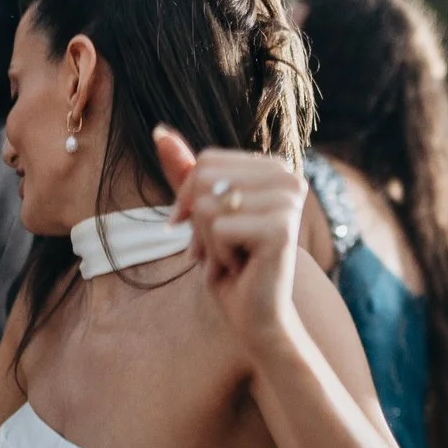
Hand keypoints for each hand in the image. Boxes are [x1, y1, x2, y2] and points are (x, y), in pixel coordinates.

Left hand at [155, 127, 306, 355]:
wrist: (255, 315)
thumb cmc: (230, 263)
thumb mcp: (202, 213)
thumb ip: (187, 173)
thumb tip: (159, 132)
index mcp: (274, 167)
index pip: (206, 160)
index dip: (190, 197)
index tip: (203, 229)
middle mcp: (288, 176)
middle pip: (204, 177)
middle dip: (198, 220)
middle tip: (220, 248)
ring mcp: (288, 200)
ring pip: (208, 204)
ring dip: (208, 241)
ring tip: (231, 258)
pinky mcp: (280, 228)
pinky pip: (218, 228)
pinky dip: (217, 255)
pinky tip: (240, 268)